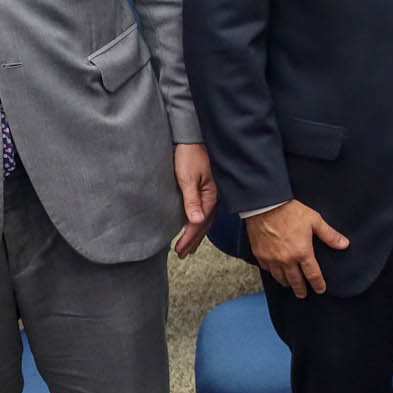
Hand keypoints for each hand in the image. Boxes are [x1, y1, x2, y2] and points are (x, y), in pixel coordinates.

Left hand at [172, 143, 215, 258]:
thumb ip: (191, 201)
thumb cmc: (189, 155)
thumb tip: (195, 221)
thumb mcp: (188, 178)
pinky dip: (199, 224)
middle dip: (193, 241)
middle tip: (183, 254)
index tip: (180, 249)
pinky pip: (205, 213)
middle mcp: (213, 198)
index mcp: (210, 196)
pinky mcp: (206, 190)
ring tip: (188, 247)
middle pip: (204, 225)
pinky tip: (195, 227)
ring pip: (205, 220)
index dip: (189, 238)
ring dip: (197, 235)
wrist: (192, 138)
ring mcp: (211, 195)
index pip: (199, 223)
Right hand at [247, 200, 348, 298]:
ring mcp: (271, 258)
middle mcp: (286, 260)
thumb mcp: (315, 220)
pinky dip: (272, 272)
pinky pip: (267, 269)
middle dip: (301, 289)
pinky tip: (275, 271)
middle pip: (295, 281)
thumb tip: (344, 244)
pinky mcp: (260, 254)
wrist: (266, 205)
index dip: (318, 284)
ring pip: (279, 277)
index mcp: (302, 252)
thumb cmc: (290, 211)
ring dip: (286, 283)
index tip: (320, 289)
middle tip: (303, 294)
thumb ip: (329, 235)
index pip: (312, 274)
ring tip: (289, 285)